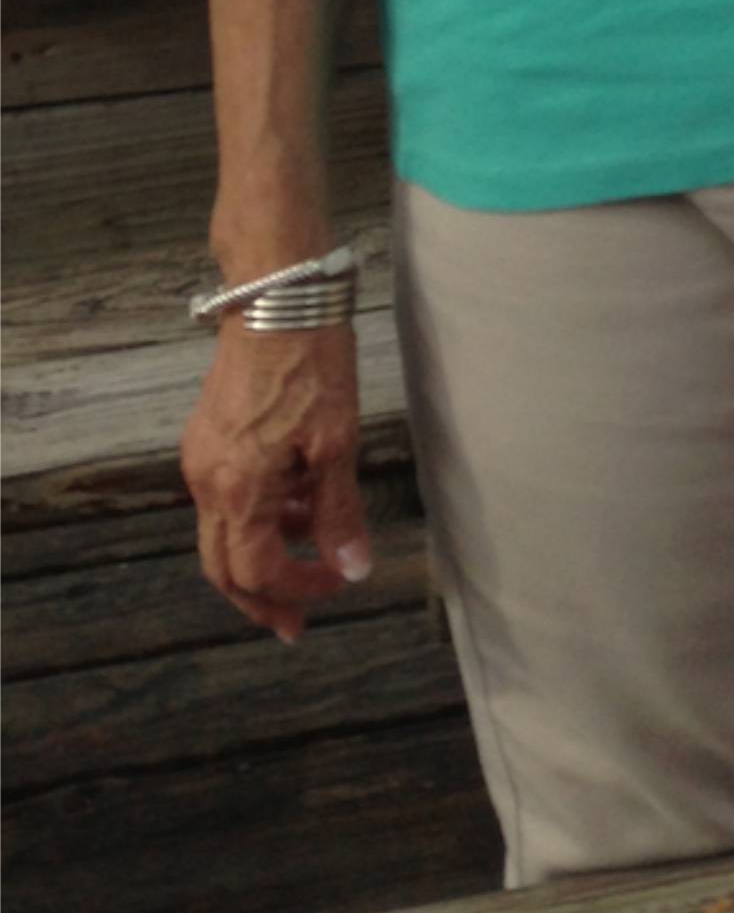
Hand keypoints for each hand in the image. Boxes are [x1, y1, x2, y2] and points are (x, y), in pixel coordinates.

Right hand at [181, 322, 372, 641]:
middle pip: (224, 566)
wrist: (276, 295)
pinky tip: (299, 493)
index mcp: (237, 490)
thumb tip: (353, 570)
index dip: (298, 589)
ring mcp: (202, 458)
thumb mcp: (337, 439)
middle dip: (263, 595)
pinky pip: (227, 495)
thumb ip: (340, 510)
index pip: (257, 571)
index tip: (339, 585)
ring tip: (317, 538)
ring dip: (266, 548)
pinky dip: (260, 511)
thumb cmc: (311, 362)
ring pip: (224, 531)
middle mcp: (206, 481)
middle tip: (299, 617)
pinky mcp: (208, 436)